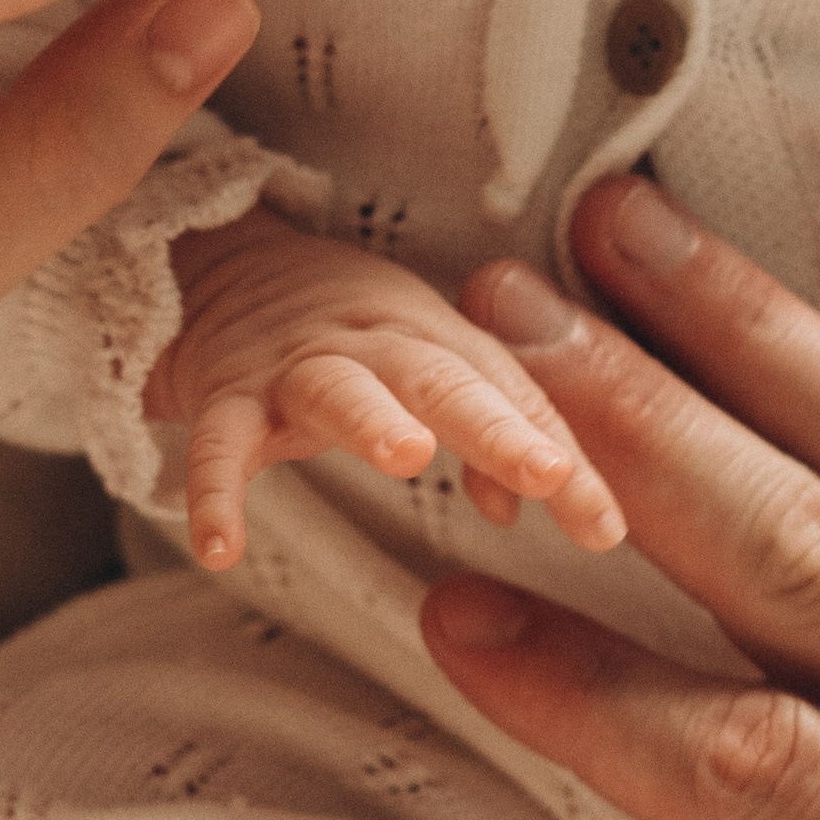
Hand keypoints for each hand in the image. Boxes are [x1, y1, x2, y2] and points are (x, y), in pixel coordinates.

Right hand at [152, 211, 626, 572]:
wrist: (223, 270)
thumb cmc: (352, 340)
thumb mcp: (425, 370)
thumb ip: (484, 436)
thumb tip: (519, 512)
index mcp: (434, 334)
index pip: (510, 391)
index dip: (559, 454)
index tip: (605, 528)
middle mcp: (372, 341)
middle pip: (442, 377)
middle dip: (496, 423)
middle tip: (547, 475)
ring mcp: (295, 365)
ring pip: (338, 387)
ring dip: (374, 418)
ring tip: (407, 458)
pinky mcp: (225, 394)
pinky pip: (218, 441)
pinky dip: (214, 490)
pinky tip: (219, 549)